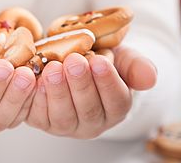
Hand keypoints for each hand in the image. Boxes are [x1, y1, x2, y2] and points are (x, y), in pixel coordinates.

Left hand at [26, 46, 156, 138]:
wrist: (73, 57)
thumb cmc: (101, 58)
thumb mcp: (122, 56)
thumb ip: (136, 66)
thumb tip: (150, 77)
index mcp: (115, 107)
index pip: (116, 101)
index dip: (107, 82)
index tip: (99, 61)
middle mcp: (91, 122)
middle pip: (87, 110)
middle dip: (80, 84)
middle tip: (74, 60)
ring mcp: (64, 123)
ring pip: (61, 116)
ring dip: (57, 91)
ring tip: (53, 68)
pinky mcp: (40, 118)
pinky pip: (35, 113)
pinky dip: (31, 95)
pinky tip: (30, 76)